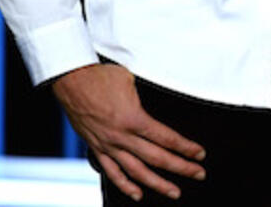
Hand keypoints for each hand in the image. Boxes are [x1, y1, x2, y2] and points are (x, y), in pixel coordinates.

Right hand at [50, 63, 205, 201]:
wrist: (71, 80)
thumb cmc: (102, 76)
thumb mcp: (132, 81)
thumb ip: (146, 99)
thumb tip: (161, 105)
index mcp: (134, 119)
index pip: (167, 139)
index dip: (186, 148)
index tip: (199, 154)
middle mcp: (121, 137)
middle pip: (157, 158)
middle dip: (181, 168)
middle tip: (199, 174)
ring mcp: (108, 145)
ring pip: (136, 171)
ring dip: (157, 184)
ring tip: (174, 191)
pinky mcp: (96, 148)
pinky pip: (112, 172)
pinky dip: (125, 185)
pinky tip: (137, 194)